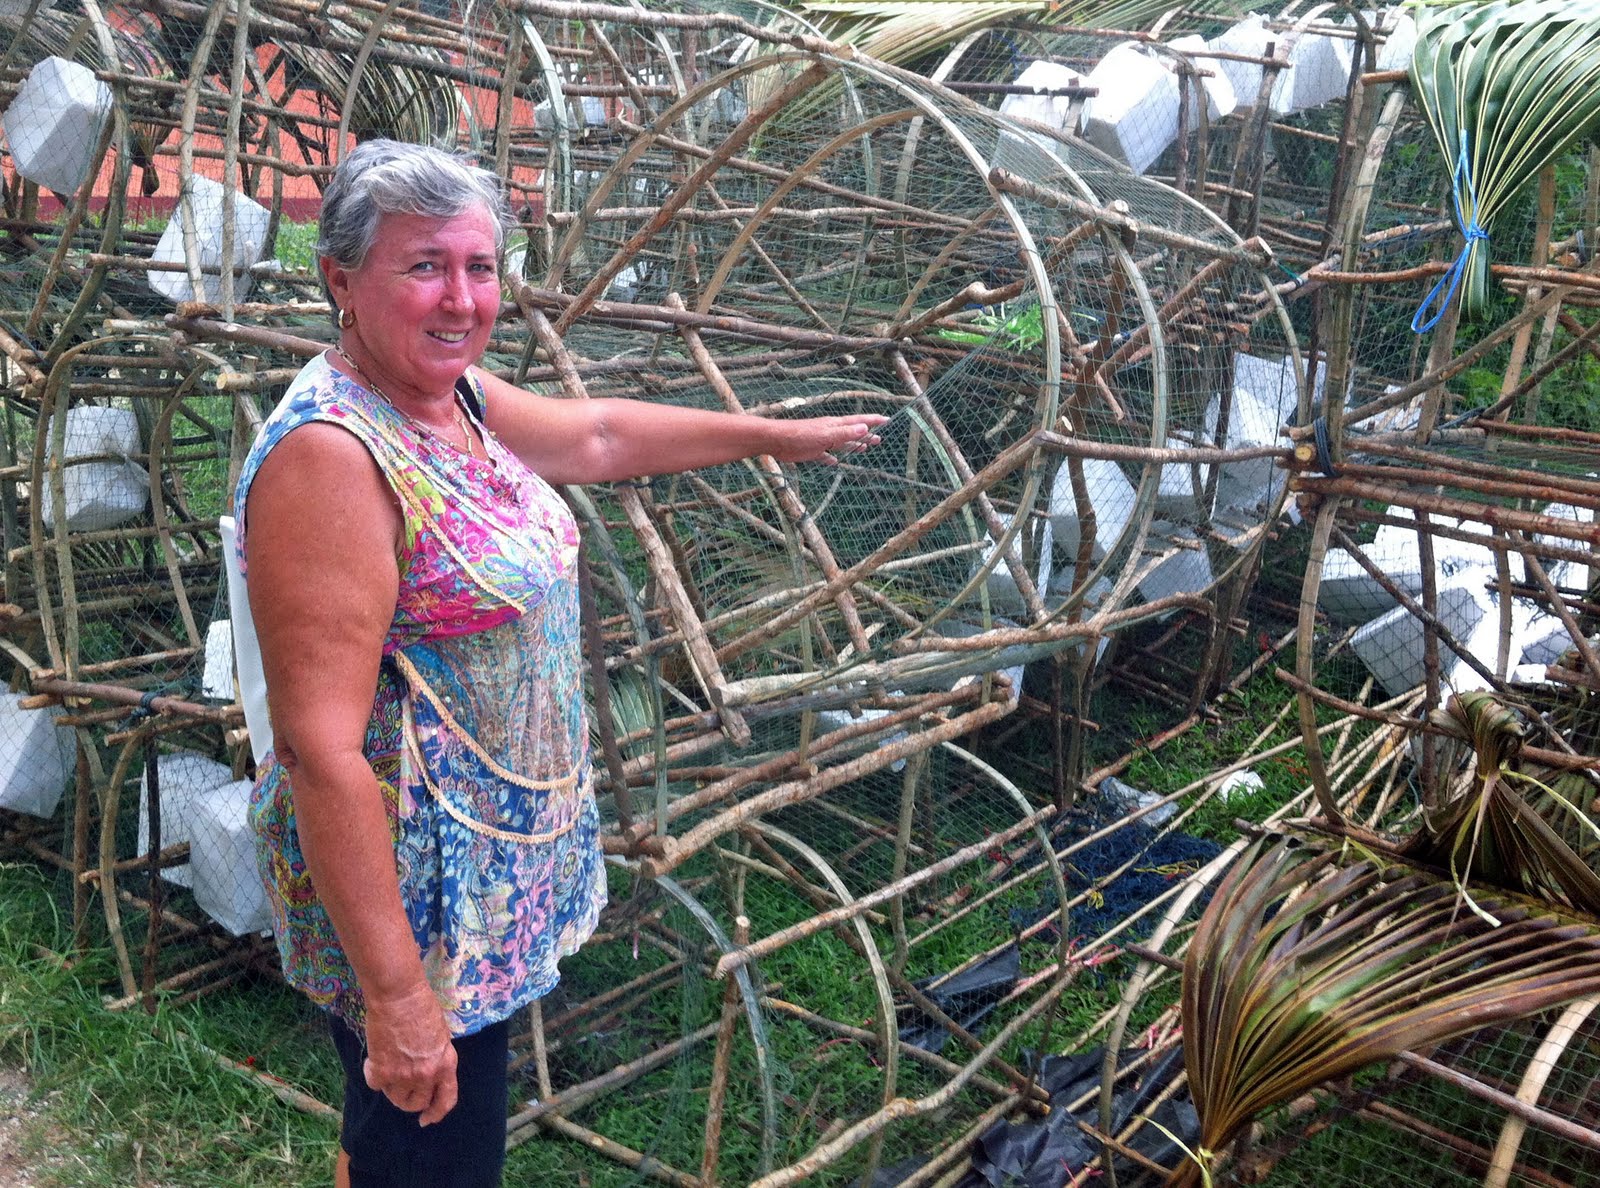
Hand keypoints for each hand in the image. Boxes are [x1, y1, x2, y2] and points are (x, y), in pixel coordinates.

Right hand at [362, 984, 458, 1124]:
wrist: (399, 995)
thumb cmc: (421, 1007)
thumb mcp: (440, 1036)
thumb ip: (435, 1058)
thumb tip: (425, 1074)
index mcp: (446, 1064)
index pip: (446, 1099)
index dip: (436, 1113)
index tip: (427, 1119)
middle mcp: (427, 1075)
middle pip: (416, 1103)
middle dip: (409, 1100)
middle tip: (401, 1088)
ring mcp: (404, 1076)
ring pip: (395, 1097)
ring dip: (390, 1087)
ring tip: (387, 1066)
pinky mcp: (382, 1072)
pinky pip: (375, 1085)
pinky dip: (373, 1074)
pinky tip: (375, 1057)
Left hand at [767, 413, 890, 464]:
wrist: (777, 440)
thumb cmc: (800, 435)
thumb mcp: (826, 435)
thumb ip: (845, 433)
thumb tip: (865, 428)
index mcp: (836, 425)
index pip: (859, 421)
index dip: (873, 420)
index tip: (887, 420)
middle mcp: (831, 431)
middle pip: (853, 433)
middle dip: (867, 435)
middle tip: (880, 438)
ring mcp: (822, 441)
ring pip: (841, 443)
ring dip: (853, 445)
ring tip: (865, 448)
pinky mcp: (812, 451)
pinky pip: (825, 455)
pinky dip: (832, 458)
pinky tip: (835, 462)